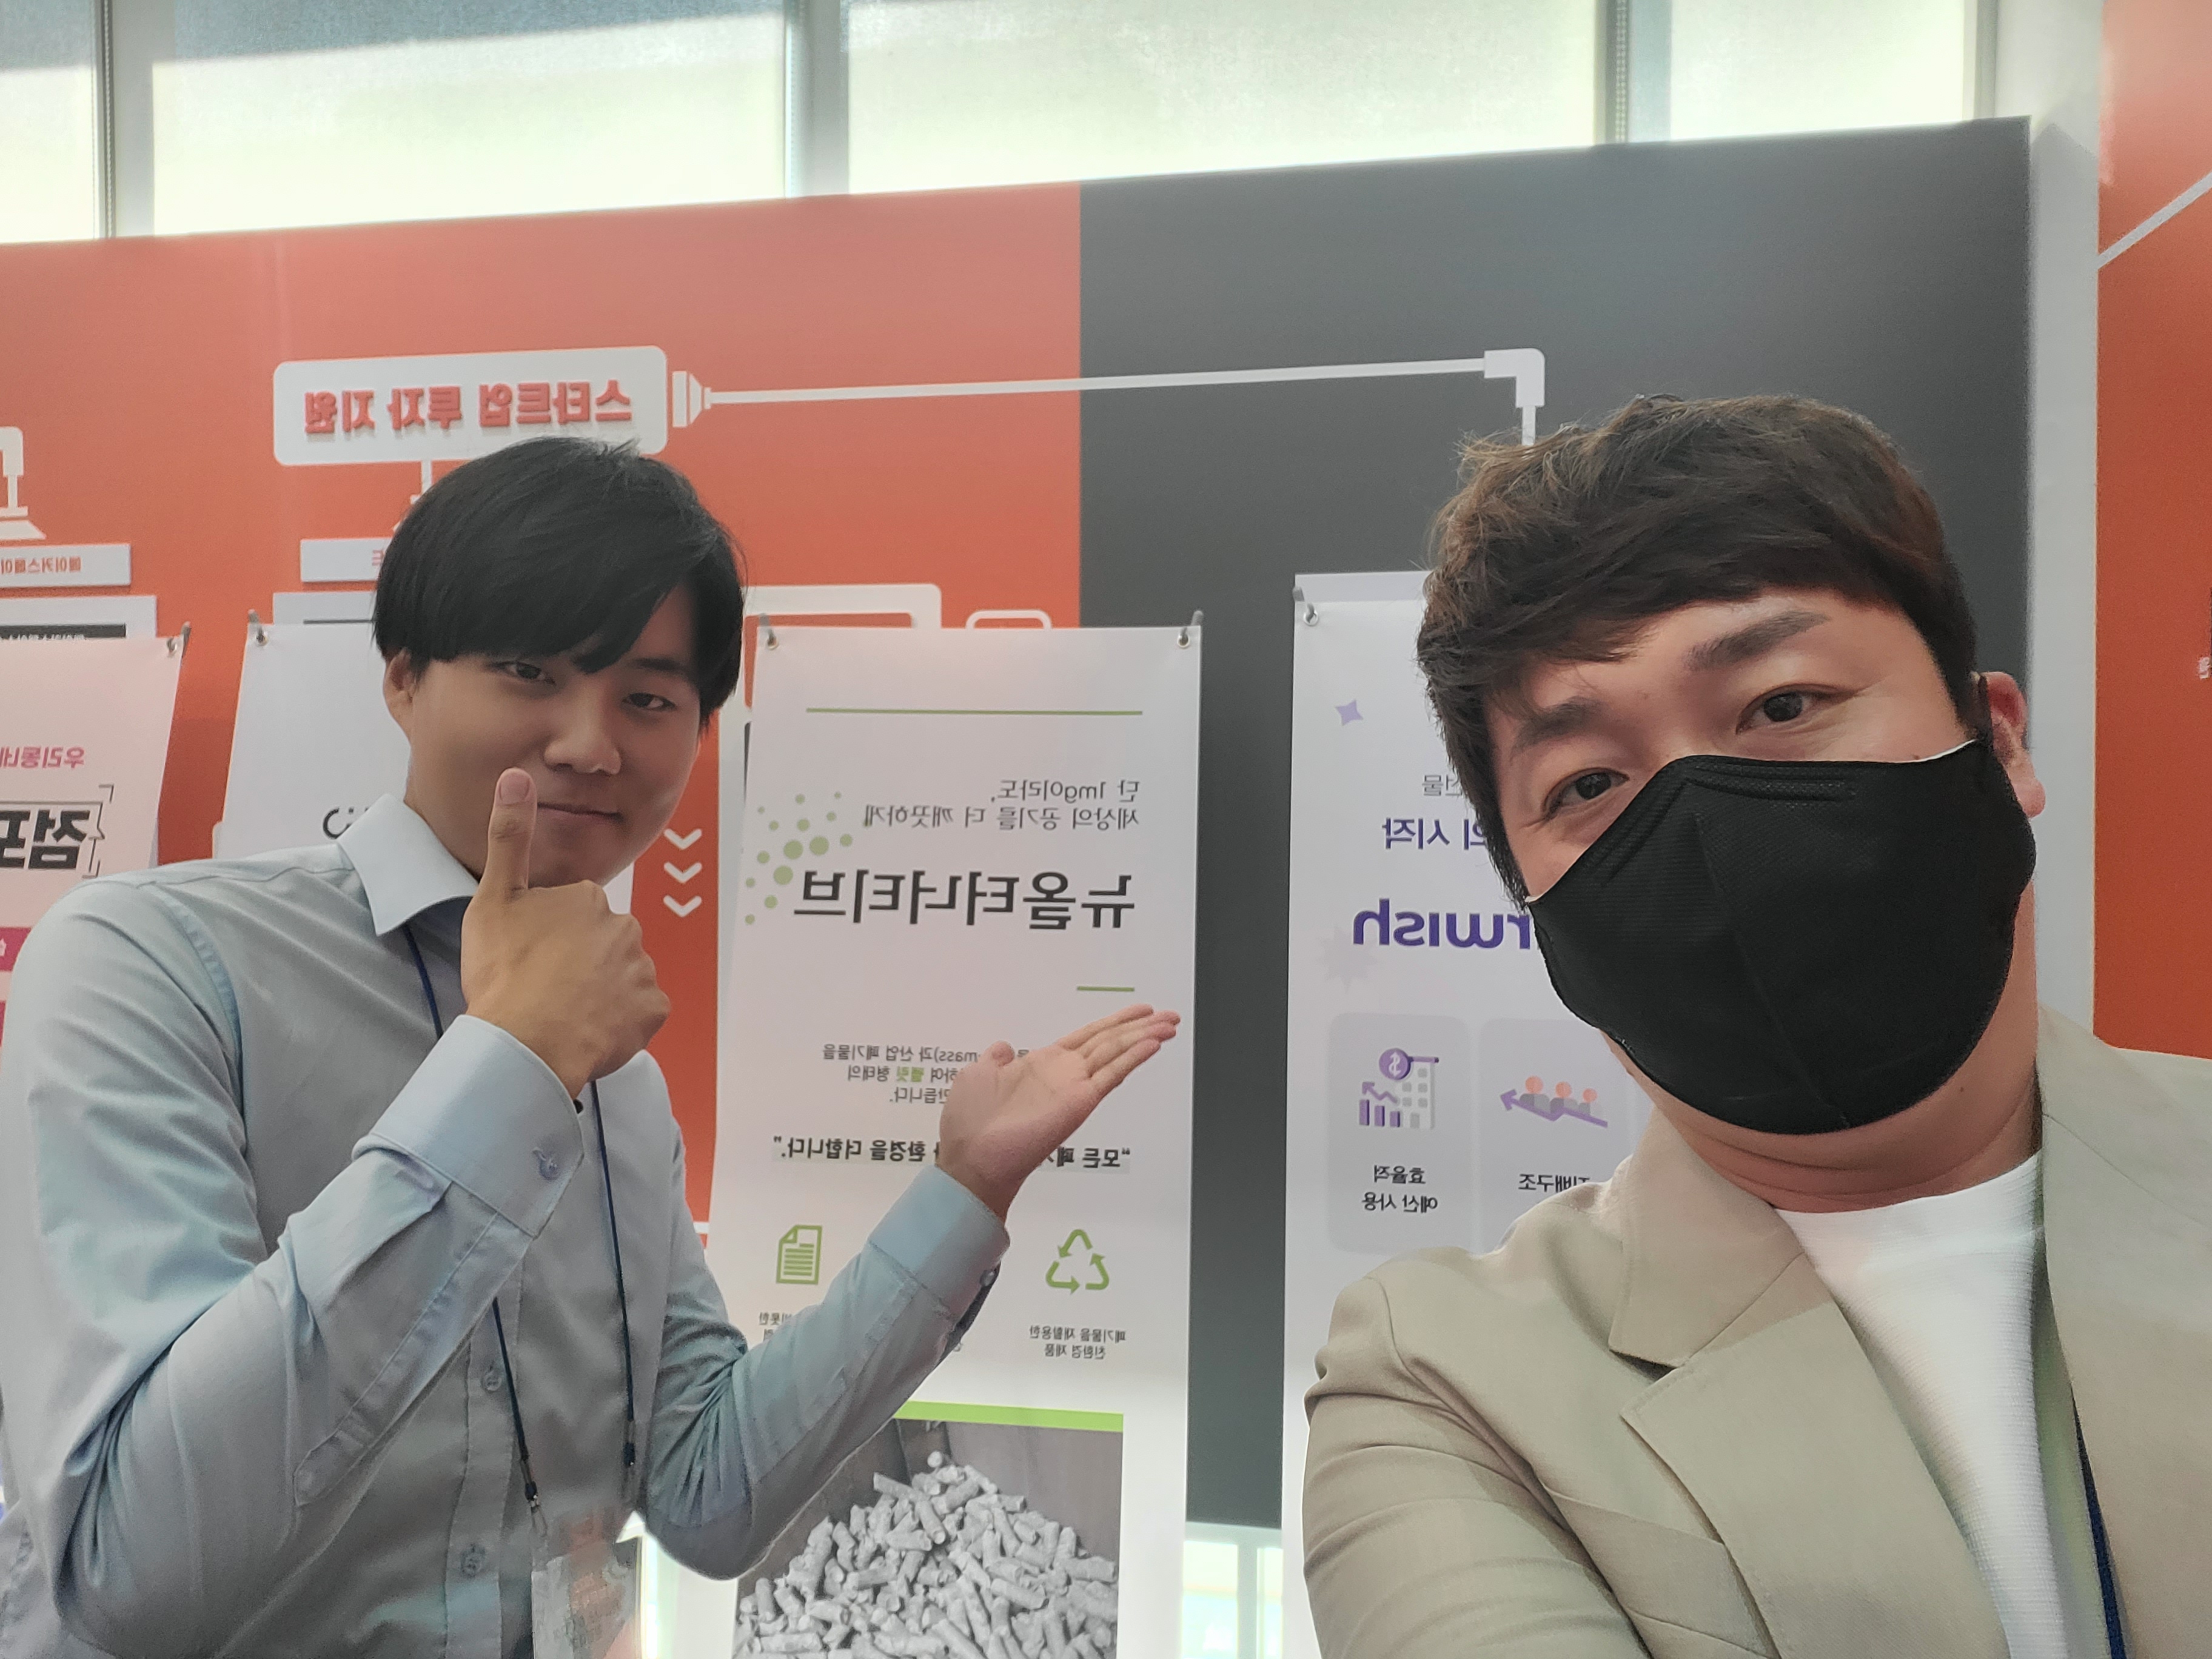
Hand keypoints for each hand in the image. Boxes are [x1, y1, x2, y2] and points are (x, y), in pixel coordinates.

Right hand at [461, 769, 669, 1097]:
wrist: (525, 1040)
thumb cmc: (503, 972)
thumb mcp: (494, 898)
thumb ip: (509, 838)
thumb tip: (515, 776)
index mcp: (587, 898)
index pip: (574, 915)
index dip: (550, 939)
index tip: (530, 958)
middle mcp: (624, 927)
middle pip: (603, 944)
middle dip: (581, 963)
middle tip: (545, 988)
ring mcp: (642, 970)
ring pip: (622, 978)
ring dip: (600, 994)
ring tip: (563, 1014)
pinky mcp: (653, 1010)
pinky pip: (640, 1014)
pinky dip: (621, 1024)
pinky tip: (590, 1031)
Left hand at [937, 1005, 1180, 1220]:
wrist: (973, 1158)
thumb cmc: (970, 1122)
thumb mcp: (977, 1075)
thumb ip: (995, 1059)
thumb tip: (1003, 1048)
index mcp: (1040, 1065)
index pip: (1086, 1037)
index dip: (1112, 1022)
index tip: (1137, 1011)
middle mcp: (1062, 1074)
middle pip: (1109, 1041)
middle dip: (1139, 1027)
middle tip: (1168, 1015)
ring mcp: (1074, 1088)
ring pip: (1116, 1053)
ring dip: (1144, 1036)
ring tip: (1170, 1024)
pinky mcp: (1080, 1102)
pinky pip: (1112, 1074)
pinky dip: (1134, 1057)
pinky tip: (1153, 1043)